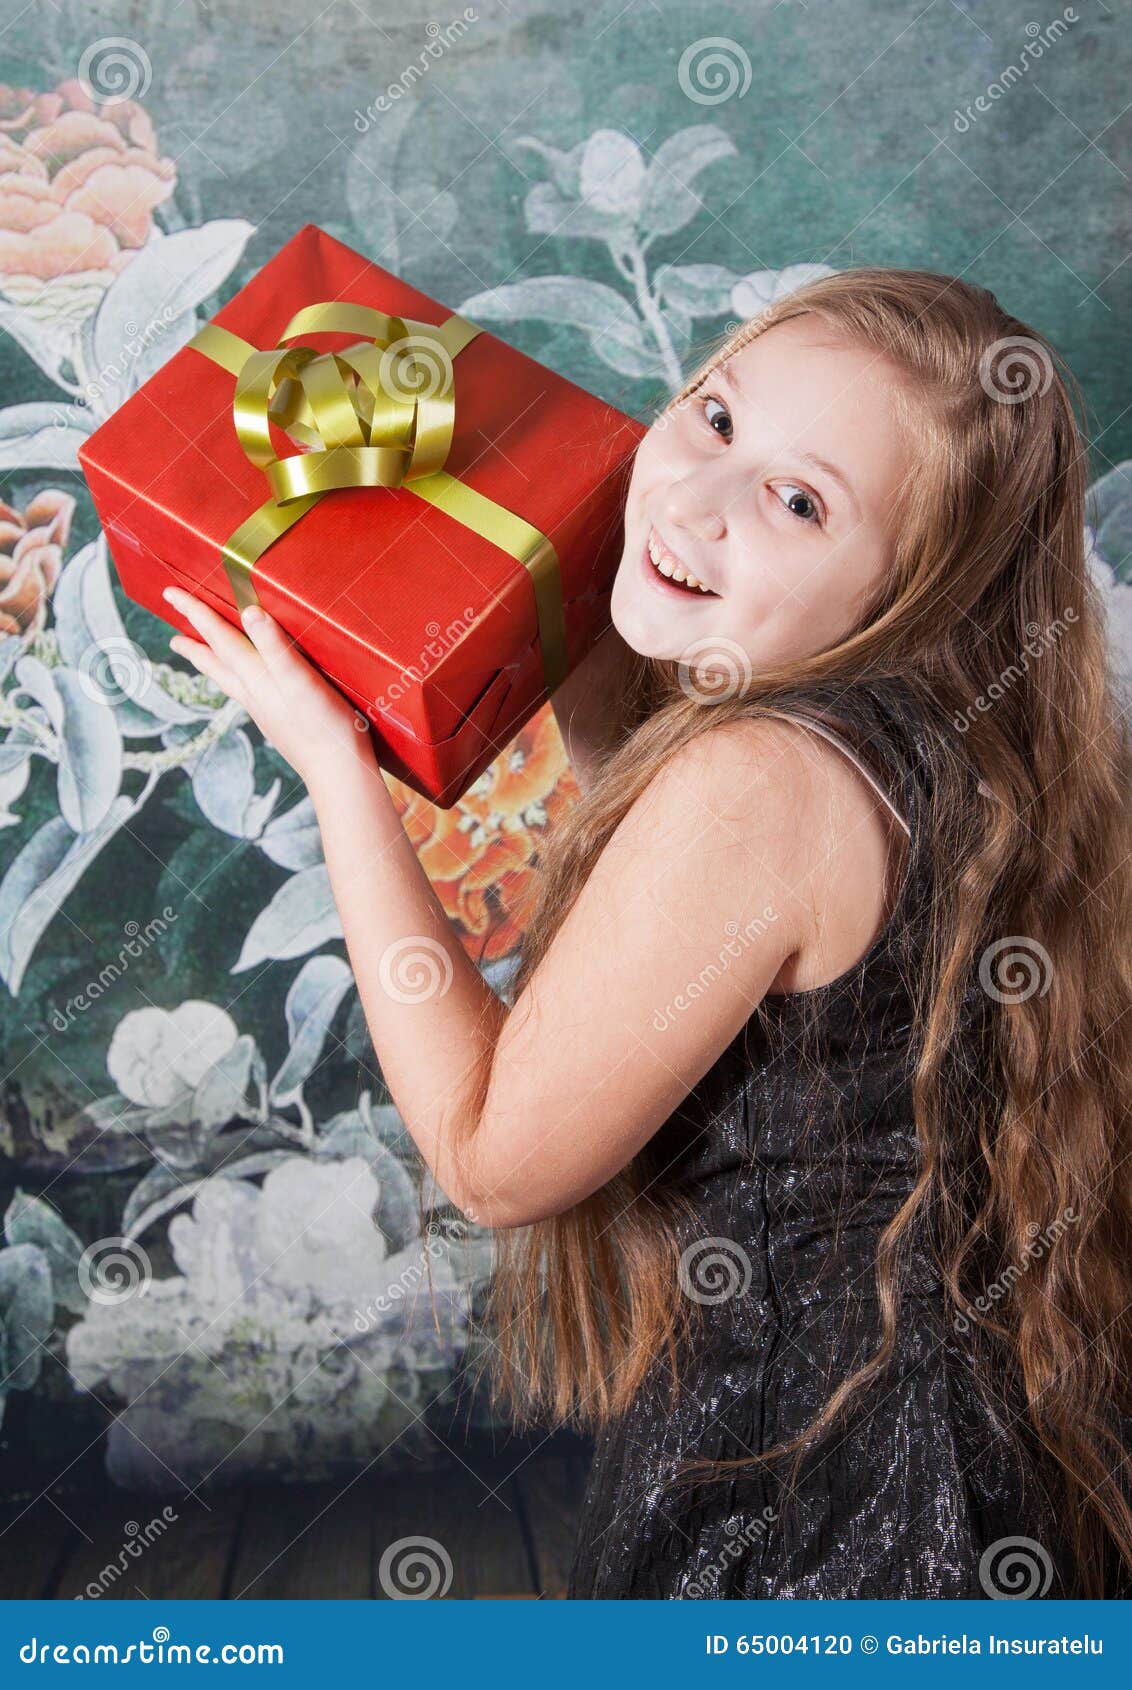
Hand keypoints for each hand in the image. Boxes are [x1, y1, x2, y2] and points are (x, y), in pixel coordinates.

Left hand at [162, 585, 371, 791]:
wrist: (336, 771)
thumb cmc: (324, 725)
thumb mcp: (300, 679)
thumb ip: (274, 646)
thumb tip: (249, 613)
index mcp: (256, 677)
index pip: (219, 638)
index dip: (196, 613)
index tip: (170, 594)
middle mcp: (253, 693)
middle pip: (215, 664)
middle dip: (194, 646)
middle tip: (173, 638)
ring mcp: (264, 710)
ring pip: (228, 680)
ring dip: (211, 664)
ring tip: (200, 658)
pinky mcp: (279, 722)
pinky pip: (246, 692)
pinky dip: (235, 679)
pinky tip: (249, 684)